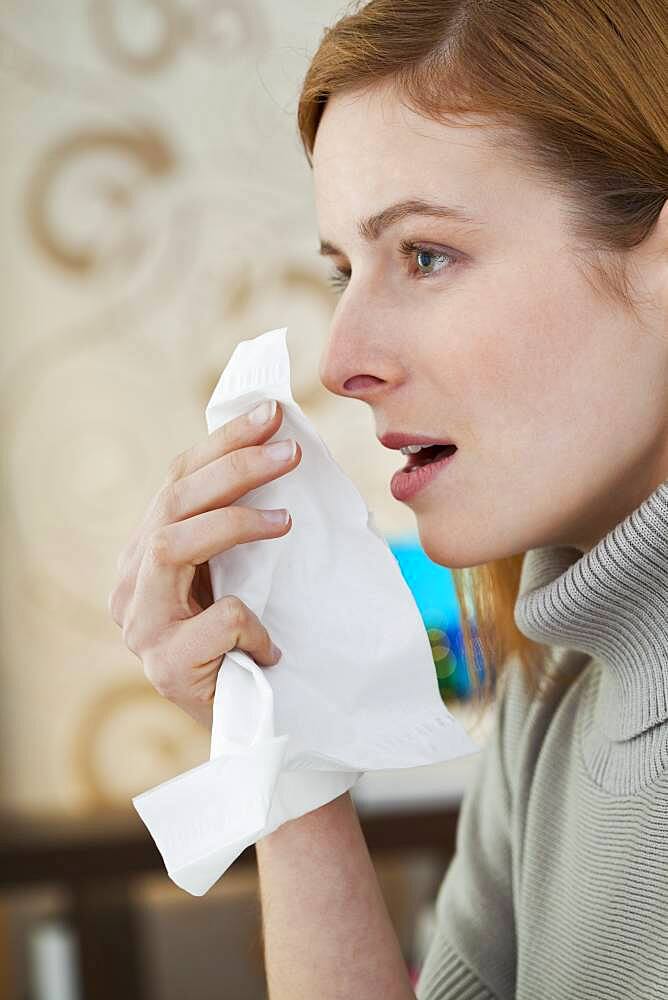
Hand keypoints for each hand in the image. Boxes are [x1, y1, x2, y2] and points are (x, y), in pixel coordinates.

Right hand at [108, 399, 300, 728]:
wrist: (246, 728)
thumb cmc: (245, 642)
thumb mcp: (235, 575)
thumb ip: (232, 529)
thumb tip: (278, 452)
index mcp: (144, 555)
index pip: (177, 481)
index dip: (223, 444)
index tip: (272, 413)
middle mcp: (130, 585)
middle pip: (172, 502)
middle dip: (234, 467)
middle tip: (290, 452)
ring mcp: (142, 626)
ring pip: (173, 544)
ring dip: (235, 521)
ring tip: (286, 521)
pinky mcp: (165, 666)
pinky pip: (217, 620)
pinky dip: (253, 622)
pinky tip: (273, 642)